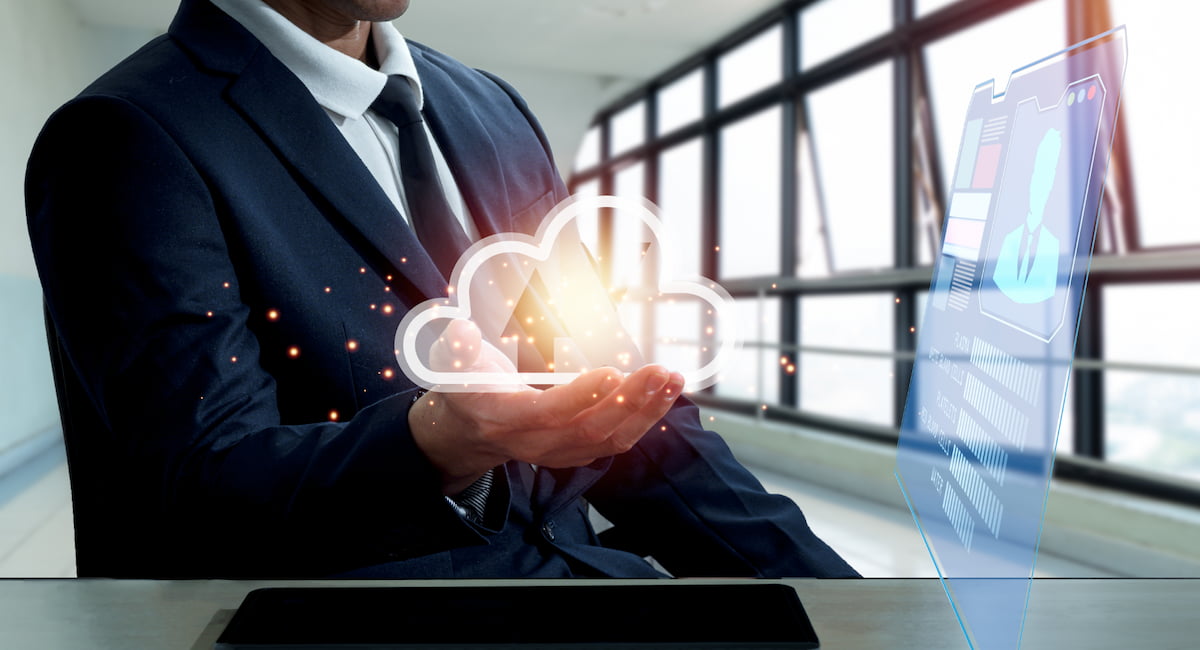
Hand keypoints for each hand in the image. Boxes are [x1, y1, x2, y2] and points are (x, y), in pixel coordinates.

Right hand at [409, 319, 684, 493]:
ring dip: (647, 410)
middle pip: (590, 429)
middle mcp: (535, 443)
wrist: (470, 430)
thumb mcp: (449, 363)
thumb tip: (462, 330)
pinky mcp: (578, 452)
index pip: (547, 413)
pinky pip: (618, 441)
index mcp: (505, 417)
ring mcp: (560, 452)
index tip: (611, 372)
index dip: (580, 397)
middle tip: (658, 371)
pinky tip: (666, 392)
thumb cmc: (466, 387)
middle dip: (629, 401)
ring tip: (672, 379)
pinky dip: (646, 418)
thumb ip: (455, 347)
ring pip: (611, 439)